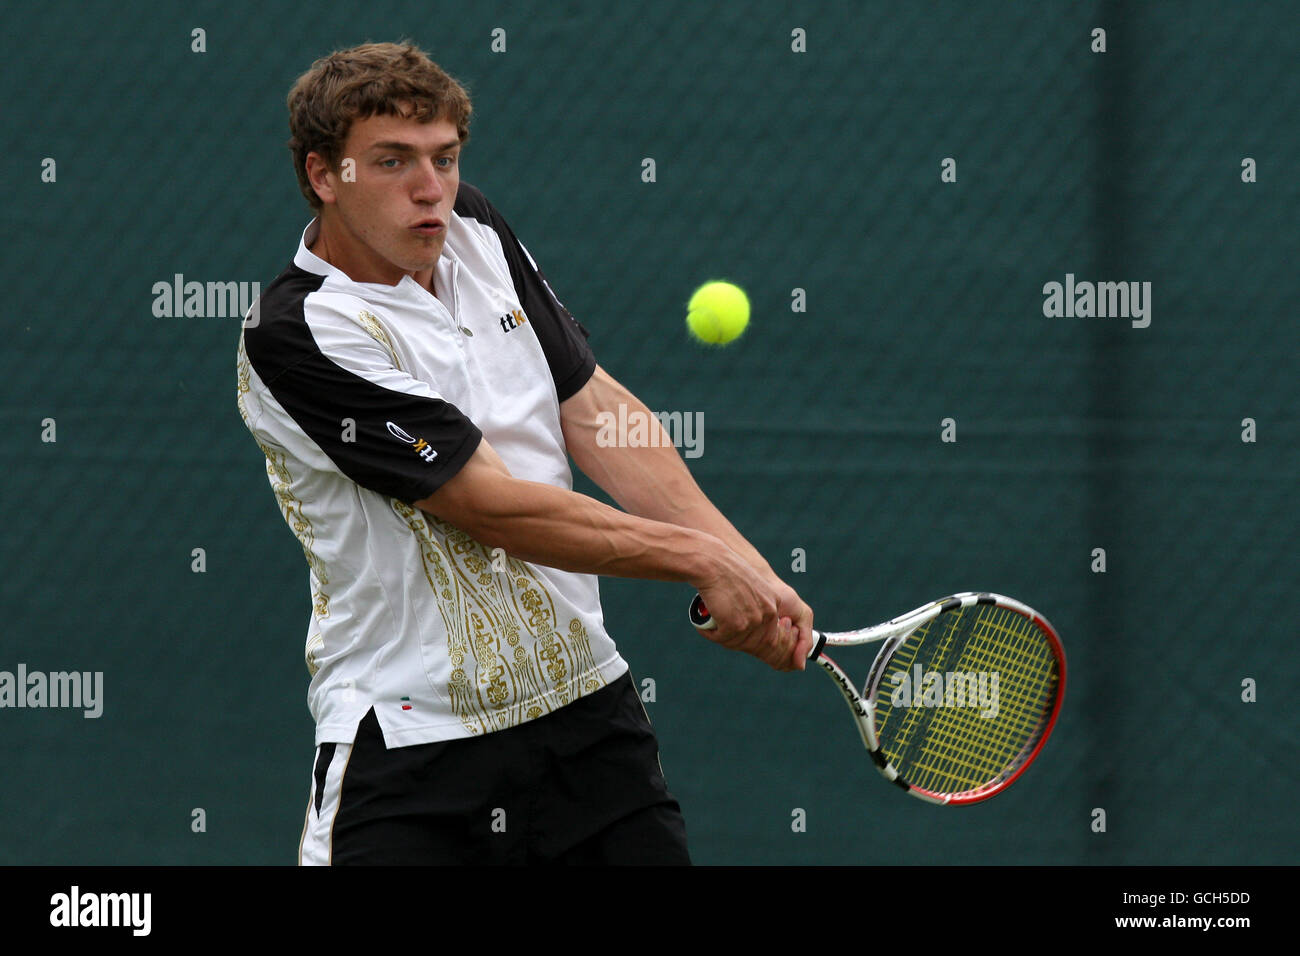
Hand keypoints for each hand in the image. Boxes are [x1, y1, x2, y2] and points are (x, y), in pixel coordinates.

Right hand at [693, 555, 813, 671]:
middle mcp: (768, 613)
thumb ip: (757, 607)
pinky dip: (710, 634)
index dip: (755, 642)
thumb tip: (752, 631)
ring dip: (722, 639)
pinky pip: (721, 639)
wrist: (714, 563)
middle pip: (756, 643)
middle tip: (721, 634)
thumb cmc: (728, 572)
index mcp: (775, 604)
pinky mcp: (735, 625)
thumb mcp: (751, 588)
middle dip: (737, 642)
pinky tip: (703, 626)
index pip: (771, 635)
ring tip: (711, 628)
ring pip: (737, 642)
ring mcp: (753, 621)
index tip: (738, 636)